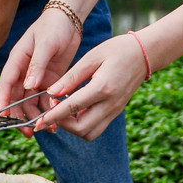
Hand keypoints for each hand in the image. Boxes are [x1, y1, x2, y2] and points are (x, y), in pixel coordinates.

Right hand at [0, 8, 84, 132]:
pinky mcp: (49, 80)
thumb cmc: (53, 27)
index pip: (6, 85)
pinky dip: (50, 108)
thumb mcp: (45, 44)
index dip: (4, 103)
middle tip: (28, 132)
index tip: (5, 119)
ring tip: (48, 128)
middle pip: (17, 98)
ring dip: (37, 115)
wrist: (69, 20)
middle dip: (20, 116)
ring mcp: (36, 77)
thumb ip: (37, 64)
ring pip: (31, 102)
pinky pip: (46, 99)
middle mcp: (24, 72)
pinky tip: (57, 116)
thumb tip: (28, 86)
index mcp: (17, 61)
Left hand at [30, 33, 151, 140]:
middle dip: (62, 124)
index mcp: (103, 88)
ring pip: (90, 133)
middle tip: (52, 108)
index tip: (38, 121)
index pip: (73, 108)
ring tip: (62, 109)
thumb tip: (51, 92)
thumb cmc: (116, 50)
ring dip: (72, 127)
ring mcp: (115, 111)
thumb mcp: (91, 57)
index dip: (53, 116)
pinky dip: (82, 124)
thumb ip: (71, 77)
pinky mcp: (116, 112)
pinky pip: (97, 127)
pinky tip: (74, 109)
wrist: (144, 54)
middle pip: (82, 129)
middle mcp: (111, 104)